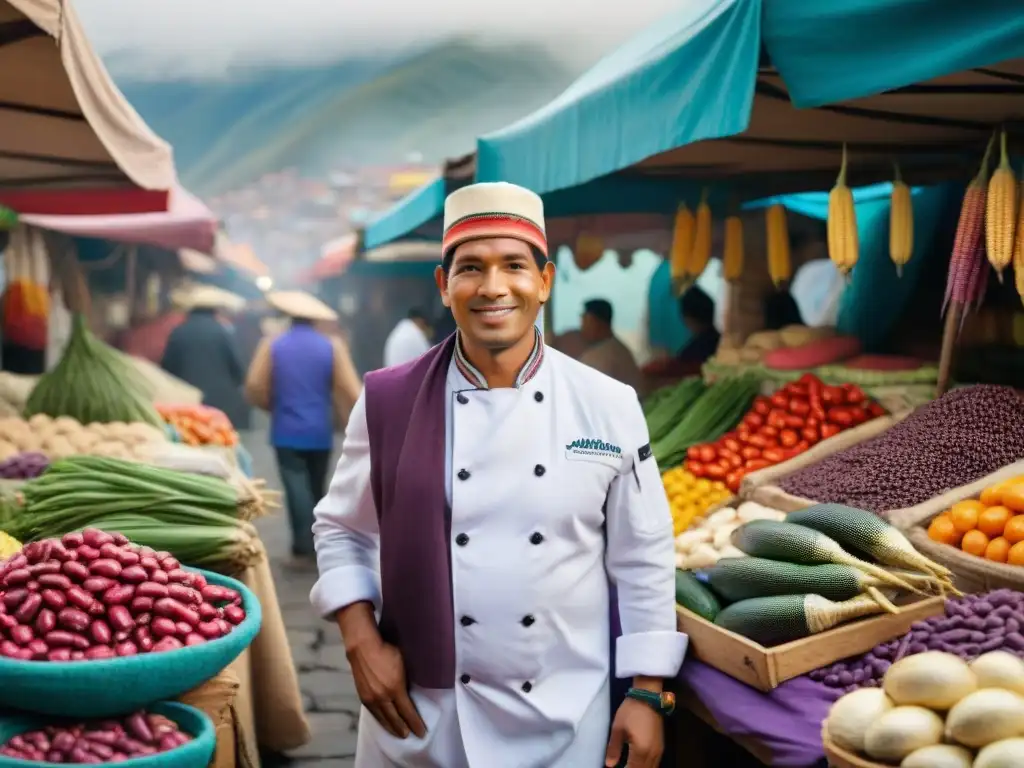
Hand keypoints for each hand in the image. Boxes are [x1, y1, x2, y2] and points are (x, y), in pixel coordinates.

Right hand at [338, 603, 425, 740]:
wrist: (363, 647)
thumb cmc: (387, 650)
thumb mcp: (403, 663)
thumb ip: (407, 679)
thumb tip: (411, 690)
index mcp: (395, 688)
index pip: (408, 712)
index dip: (415, 723)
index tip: (422, 732)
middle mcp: (383, 697)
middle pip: (395, 719)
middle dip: (404, 729)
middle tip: (411, 736)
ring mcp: (371, 698)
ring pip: (383, 719)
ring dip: (392, 728)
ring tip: (399, 734)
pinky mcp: (363, 697)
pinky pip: (374, 714)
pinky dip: (381, 721)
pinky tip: (384, 722)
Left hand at [604, 697, 663, 767]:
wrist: (648, 696)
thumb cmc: (631, 710)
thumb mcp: (617, 728)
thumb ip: (614, 749)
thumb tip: (610, 765)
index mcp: (640, 751)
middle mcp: (652, 754)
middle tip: (622, 766)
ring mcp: (659, 751)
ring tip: (629, 765)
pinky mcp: (661, 746)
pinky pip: (655, 764)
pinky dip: (646, 766)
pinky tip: (638, 763)